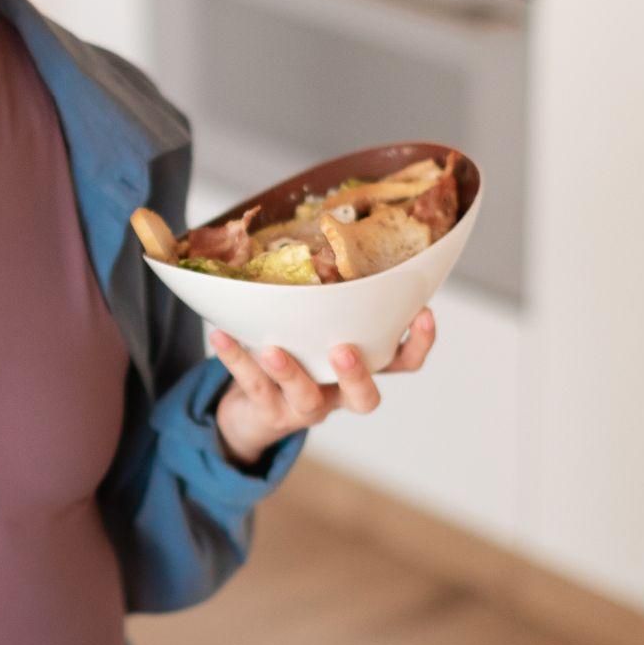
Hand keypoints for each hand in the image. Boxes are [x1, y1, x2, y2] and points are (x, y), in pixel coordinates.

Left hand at [210, 309, 436, 465]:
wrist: (252, 412)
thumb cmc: (295, 353)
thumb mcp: (318, 328)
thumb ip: (330, 301)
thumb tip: (329, 232)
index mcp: (359, 369)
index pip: (404, 363)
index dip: (419, 343)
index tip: (423, 311)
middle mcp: (338, 394)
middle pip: (364, 399)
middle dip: (357, 375)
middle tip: (343, 349)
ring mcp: (303, 408)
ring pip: (305, 397)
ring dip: (290, 372)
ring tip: (272, 349)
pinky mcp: (267, 412)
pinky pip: (252, 387)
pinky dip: (236, 359)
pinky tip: (220, 335)